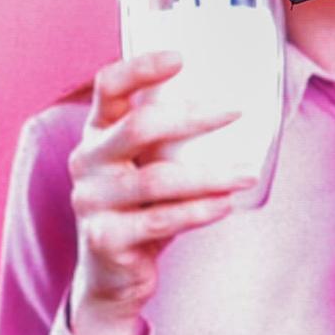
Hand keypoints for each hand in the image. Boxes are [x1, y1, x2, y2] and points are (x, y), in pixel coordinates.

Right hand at [67, 51, 254, 334]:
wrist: (112, 276)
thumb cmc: (141, 209)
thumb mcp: (148, 167)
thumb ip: (171, 141)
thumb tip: (237, 107)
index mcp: (97, 134)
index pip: (108, 87)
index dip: (140, 68)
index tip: (181, 58)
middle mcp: (87, 162)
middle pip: (138, 127)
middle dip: (192, 118)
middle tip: (235, 112)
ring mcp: (91, 201)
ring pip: (156, 180)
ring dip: (209, 175)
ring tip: (247, 174)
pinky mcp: (105, 238)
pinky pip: (160, 220)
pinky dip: (198, 211)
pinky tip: (226, 205)